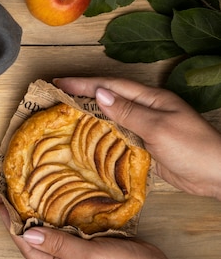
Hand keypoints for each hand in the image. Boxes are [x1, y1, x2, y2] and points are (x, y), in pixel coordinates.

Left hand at [0, 196, 205, 258]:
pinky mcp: (93, 247)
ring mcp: (79, 256)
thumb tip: (29, 232)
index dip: (11, 222)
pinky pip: (71, 229)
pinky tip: (59, 198)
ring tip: (26, 189)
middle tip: (10, 189)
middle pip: (36, 238)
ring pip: (53, 231)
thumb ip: (60, 245)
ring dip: (40, 212)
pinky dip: (62, 214)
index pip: (26, 244)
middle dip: (21, 215)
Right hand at [54, 77, 220, 200]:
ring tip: (64, 114)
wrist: (218, 176)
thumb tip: (100, 95)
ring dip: (88, 114)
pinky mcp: (145, 146)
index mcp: (150, 99)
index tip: (59, 82)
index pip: (111, 86)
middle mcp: (146, 110)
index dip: (84, 83)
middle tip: (56, 94)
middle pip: (108, 98)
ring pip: (111, 117)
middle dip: (82, 94)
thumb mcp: (158, 128)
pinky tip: (86, 139)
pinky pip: (117, 136)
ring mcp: (145, 128)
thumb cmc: (194, 148)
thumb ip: (128, 112)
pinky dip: (99, 135)